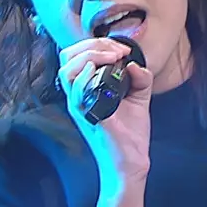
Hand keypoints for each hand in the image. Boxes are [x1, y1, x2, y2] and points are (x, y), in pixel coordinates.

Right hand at [58, 38, 152, 189]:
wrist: (131, 162)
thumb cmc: (129, 135)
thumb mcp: (138, 98)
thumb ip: (140, 78)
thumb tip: (135, 64)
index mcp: (87, 89)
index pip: (77, 56)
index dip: (96, 44)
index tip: (120, 49)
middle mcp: (79, 96)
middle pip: (68, 58)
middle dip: (92, 45)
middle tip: (116, 50)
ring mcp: (81, 107)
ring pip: (67, 71)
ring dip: (90, 56)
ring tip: (112, 57)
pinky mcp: (89, 117)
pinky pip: (76, 94)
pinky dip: (85, 77)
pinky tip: (99, 70)